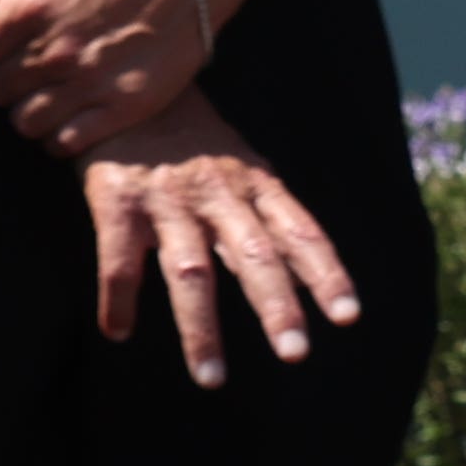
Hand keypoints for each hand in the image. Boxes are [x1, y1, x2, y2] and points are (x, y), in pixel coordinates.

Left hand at [0, 0, 217, 152]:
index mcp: (32, 3)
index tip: (4, 39)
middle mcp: (58, 48)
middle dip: (5, 77)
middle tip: (30, 61)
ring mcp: (92, 80)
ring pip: (25, 122)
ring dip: (28, 109)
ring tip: (48, 87)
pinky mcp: (125, 104)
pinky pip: (66, 143)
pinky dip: (60, 133)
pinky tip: (72, 108)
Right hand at [83, 95, 364, 389]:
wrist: (127, 88)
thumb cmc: (191, 140)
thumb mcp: (240, 167)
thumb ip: (264, 217)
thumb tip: (303, 276)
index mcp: (255, 184)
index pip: (301, 232)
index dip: (325, 273)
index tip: (348, 316)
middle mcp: (219, 193)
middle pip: (255, 255)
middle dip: (277, 306)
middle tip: (296, 354)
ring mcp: (168, 199)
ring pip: (192, 270)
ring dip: (202, 327)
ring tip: (212, 378)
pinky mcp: (117, 201)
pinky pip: (119, 261)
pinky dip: (119, 300)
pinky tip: (118, 331)